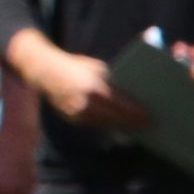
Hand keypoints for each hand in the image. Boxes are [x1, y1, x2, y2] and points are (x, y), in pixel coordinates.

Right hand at [33, 52, 148, 129]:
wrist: (45, 73)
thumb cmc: (75, 66)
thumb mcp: (95, 67)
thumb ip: (111, 80)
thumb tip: (132, 91)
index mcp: (91, 86)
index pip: (118, 102)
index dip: (133, 111)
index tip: (147, 116)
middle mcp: (83, 102)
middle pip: (113, 116)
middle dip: (130, 121)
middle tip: (146, 124)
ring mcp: (76, 113)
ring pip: (104, 122)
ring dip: (120, 124)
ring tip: (135, 126)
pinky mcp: (71, 119)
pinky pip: (94, 123)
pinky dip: (106, 123)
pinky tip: (118, 124)